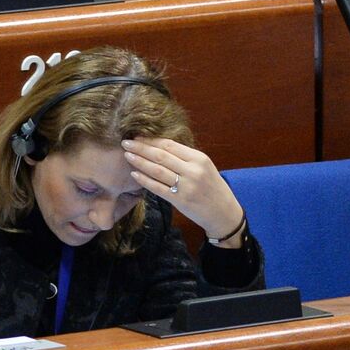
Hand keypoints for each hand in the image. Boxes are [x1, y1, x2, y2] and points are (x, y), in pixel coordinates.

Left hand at [121, 138, 246, 247]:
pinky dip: (144, 180)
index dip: (152, 140)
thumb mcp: (205, 168)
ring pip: (157, 170)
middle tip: (125, 143)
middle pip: (161, 155)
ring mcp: (187, 185)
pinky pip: (158, 188)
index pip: (171, 145)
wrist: (224, 212)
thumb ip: (186, 159)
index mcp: (200, 158)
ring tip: (127, 155)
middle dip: (141, 148)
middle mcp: (193, 170)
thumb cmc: (213, 188)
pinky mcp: (180, 200)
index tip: (138, 137)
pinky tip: (134, 174)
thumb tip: (159, 148)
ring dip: (140, 162)